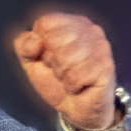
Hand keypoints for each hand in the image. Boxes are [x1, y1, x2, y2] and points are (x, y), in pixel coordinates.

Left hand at [13, 13, 117, 130]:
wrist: (76, 108)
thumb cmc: (55, 80)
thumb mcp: (31, 61)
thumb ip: (23, 45)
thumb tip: (36, 41)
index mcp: (70, 22)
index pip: (44, 24)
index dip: (40, 46)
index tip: (48, 57)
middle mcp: (90, 29)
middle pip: (54, 40)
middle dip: (51, 61)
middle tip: (61, 70)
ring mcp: (101, 46)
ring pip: (65, 58)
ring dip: (61, 74)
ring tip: (70, 77)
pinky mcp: (106, 66)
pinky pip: (75, 76)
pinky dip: (71, 86)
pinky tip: (79, 86)